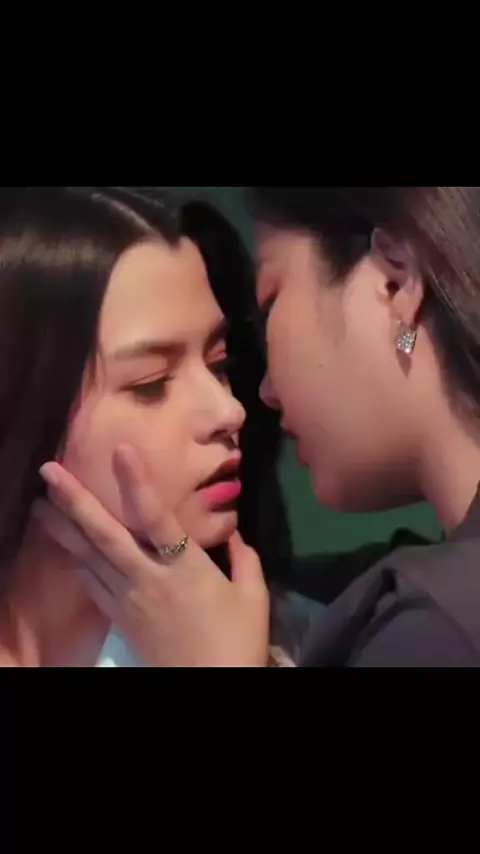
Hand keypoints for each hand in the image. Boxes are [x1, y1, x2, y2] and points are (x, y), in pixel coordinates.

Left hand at [36, 446, 269, 666]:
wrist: (211, 687)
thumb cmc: (236, 641)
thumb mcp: (253, 596)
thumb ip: (245, 559)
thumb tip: (236, 533)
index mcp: (186, 569)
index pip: (157, 518)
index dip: (138, 483)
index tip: (121, 450)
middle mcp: (149, 578)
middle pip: (106, 535)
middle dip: (75, 501)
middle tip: (49, 473)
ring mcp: (129, 599)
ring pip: (89, 558)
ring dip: (63, 529)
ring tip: (40, 504)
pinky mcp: (120, 618)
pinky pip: (93, 584)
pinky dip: (77, 562)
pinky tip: (65, 548)